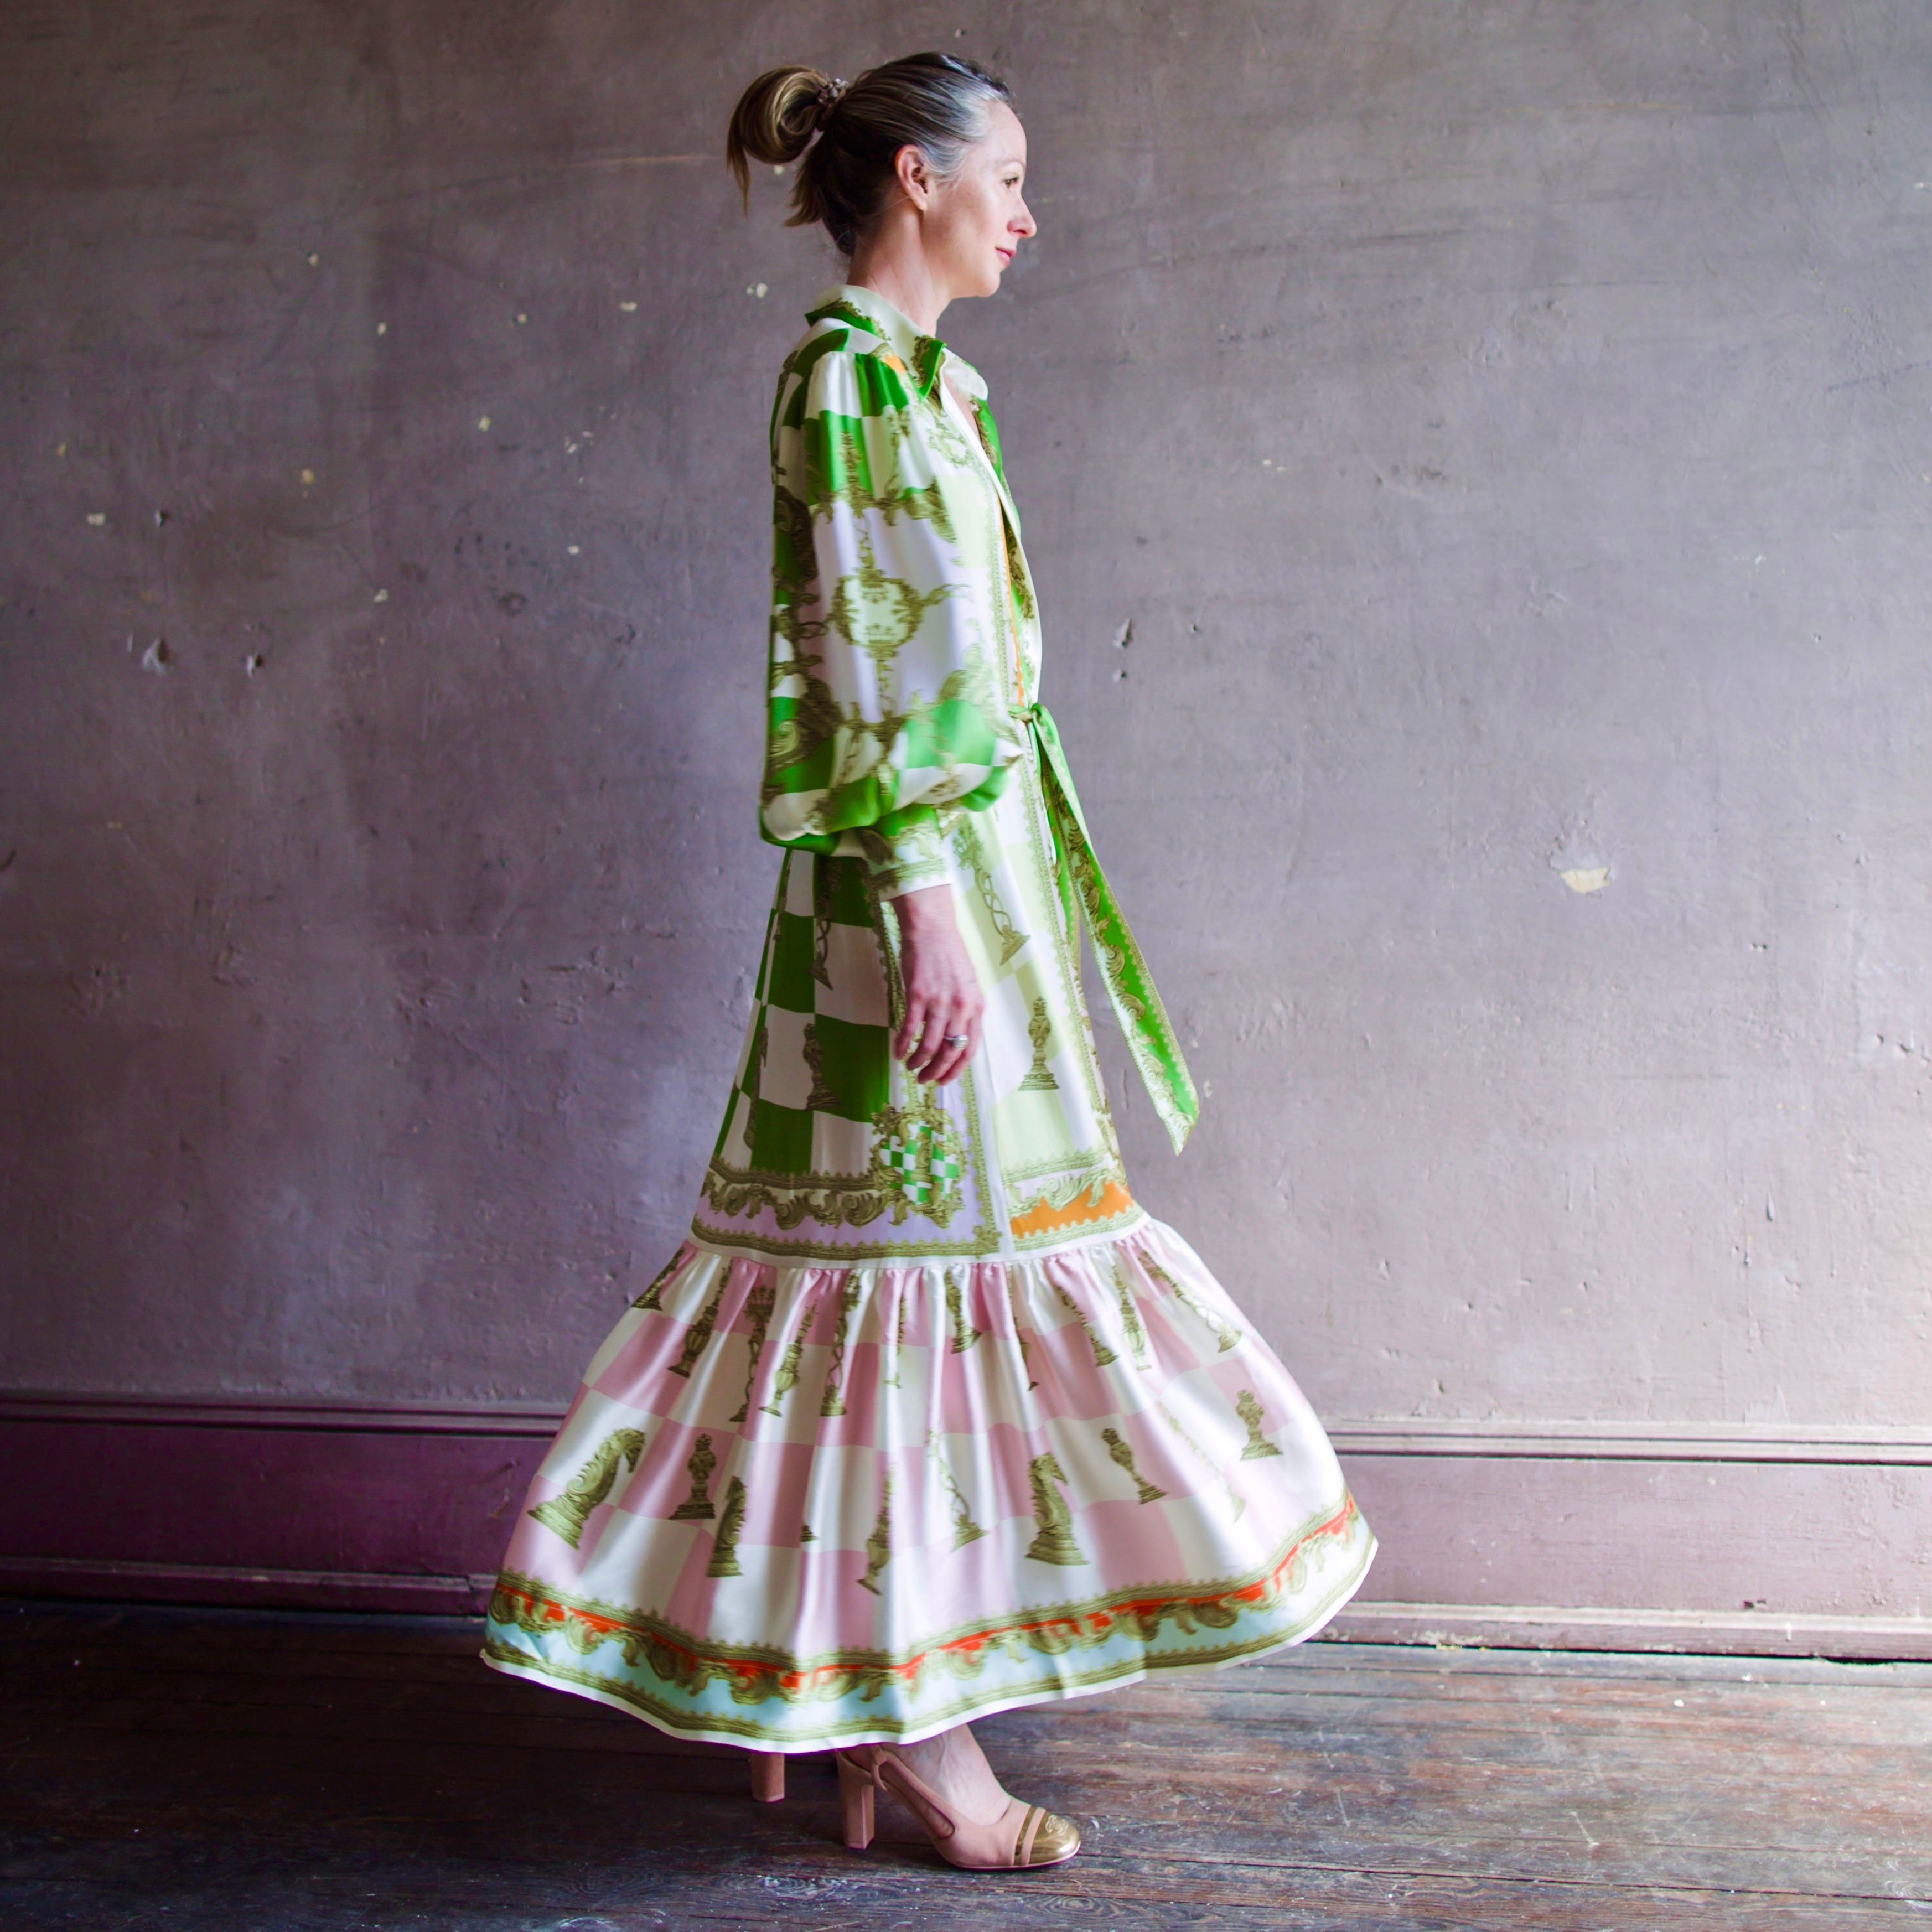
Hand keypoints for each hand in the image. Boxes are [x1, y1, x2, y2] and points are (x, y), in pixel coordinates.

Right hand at [892, 884, 983, 1085]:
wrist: (933, 930)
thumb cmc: (949, 955)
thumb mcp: (966, 985)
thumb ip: (963, 1011)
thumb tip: (951, 1037)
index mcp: (976, 1007)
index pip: (969, 1049)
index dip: (956, 1069)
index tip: (945, 1079)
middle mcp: (961, 1007)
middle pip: (950, 1051)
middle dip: (936, 1071)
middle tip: (924, 1079)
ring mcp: (940, 1001)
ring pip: (930, 1044)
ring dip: (918, 1061)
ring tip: (910, 1067)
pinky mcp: (918, 995)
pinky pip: (910, 1028)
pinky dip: (902, 1044)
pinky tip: (897, 1051)